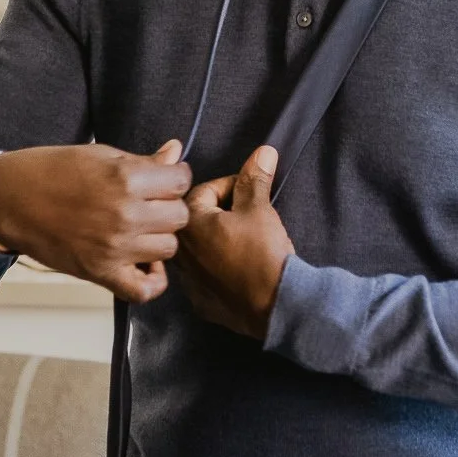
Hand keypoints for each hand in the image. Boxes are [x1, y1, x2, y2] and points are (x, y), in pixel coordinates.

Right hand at [0, 141, 191, 303]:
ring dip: (158, 238)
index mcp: (126, 178)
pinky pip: (144, 290)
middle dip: (168, 206)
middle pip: (179, 216)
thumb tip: (175, 153)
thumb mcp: (99, 155)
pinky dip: (151, 281)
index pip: (181, 181)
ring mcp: (114, 247)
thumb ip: (142, 161)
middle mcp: (125, 215)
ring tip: (140, 229)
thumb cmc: (51, 171)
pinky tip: (143, 263)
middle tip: (149, 203)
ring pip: (168, 248)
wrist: (9, 199)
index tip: (163, 179)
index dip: (174, 177)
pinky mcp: (100, 273)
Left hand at [177, 145, 293, 338]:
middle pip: (196, 221)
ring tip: (244, 240)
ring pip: (199, 251)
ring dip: (217, 241)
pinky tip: (239, 268)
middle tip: (247, 213)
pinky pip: (205, 277)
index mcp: (190, 225)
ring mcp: (189, 281)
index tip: (249, 190)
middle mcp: (180, 254)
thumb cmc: (263, 254)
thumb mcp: (260, 209)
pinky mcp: (201, 302)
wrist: (276, 304)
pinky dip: (218, 269)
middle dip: (220, 212)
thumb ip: (254, 179)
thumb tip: (262, 153)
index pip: (203, 192)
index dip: (230, 186)